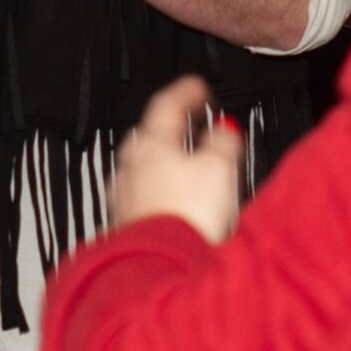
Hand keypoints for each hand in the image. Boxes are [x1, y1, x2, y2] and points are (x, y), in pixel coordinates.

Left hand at [107, 78, 242, 243]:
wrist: (162, 264)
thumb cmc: (184, 217)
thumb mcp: (218, 167)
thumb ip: (223, 141)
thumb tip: (225, 128)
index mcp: (151, 142)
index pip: (166, 104)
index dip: (186, 91)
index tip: (197, 87)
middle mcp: (131, 164)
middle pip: (151, 134)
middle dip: (173, 126)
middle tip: (191, 119)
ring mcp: (124, 194)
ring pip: (146, 165)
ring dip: (167, 158)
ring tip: (187, 161)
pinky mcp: (127, 223)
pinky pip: (144, 194)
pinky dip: (161, 188)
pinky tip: (175, 200)